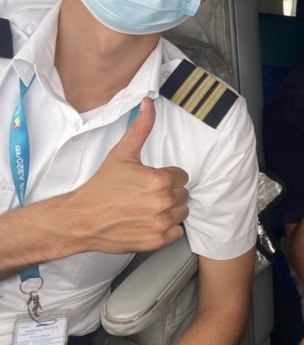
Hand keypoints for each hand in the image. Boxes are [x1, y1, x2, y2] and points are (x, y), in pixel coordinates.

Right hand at [68, 97, 189, 252]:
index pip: (181, 176)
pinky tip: (148, 222)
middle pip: (182, 194)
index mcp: (160, 179)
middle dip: (168, 193)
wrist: (81, 219)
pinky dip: (166, 229)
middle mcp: (163, 202)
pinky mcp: (158, 241)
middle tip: (145, 195)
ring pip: (181, 212)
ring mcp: (161, 223)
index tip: (149, 182)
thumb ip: (141, 128)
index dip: (166, 177)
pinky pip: (176, 232)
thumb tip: (149, 104)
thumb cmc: (101, 187)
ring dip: (169, 211)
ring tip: (146, 208)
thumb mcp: (122, 154)